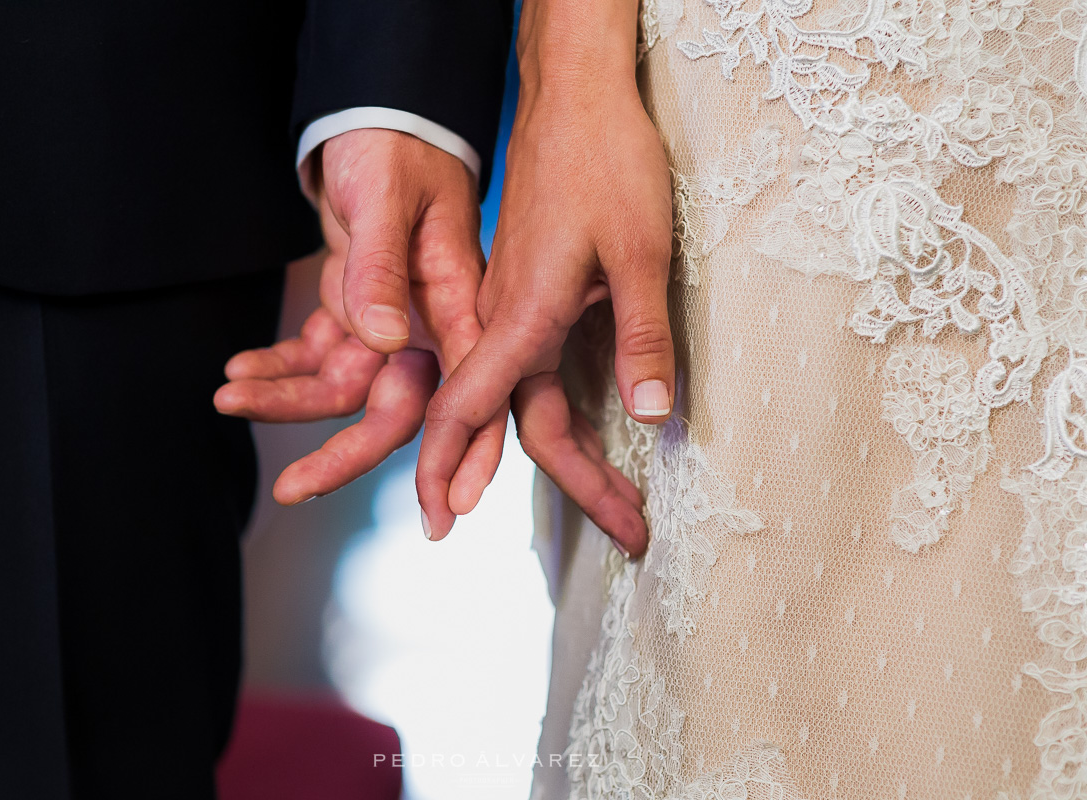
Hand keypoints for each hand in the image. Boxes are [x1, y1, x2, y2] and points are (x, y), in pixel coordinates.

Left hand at [215, 130, 507, 512]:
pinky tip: (237, 369)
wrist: (371, 122)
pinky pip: (312, 359)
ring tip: (229, 396)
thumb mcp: (385, 196)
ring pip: (341, 391)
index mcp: (454, 303)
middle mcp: (425, 327)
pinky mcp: (351, 313)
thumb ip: (381, 266)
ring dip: (285, 402)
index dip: (461, 453)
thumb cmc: (392, 146)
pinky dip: (274, 368)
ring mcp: (387, 325)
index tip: (444, 511)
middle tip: (291, 488)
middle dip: (343, 456)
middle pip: (394, 411)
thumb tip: (385, 340)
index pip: (466, 393)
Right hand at [415, 0, 673, 557]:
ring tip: (626, 498)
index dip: (448, 470)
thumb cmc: (605, 161)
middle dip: (577, 485)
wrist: (579, 96)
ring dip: (577, 454)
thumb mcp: (641, 250)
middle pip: (522, 425)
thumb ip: (643, 334)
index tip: (446, 526)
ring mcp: (520, 309)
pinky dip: (567, 415)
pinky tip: (598, 430)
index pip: (468, 409)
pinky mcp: (537, 295)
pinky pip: (538, 372)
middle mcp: (510, 320)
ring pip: (532, 401)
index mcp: (522, 314)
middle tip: (630, 532)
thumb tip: (651, 414)